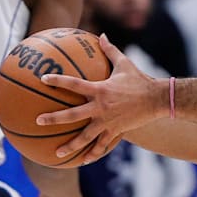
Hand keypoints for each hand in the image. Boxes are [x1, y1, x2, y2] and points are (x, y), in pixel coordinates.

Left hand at [38, 35, 165, 163]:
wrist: (158, 99)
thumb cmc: (140, 80)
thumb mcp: (125, 63)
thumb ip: (110, 50)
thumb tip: (101, 35)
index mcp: (100, 89)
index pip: (74, 84)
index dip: (57, 81)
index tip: (43, 79)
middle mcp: (101, 107)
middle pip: (72, 115)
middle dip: (53, 118)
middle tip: (38, 121)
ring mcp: (107, 121)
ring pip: (85, 136)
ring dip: (70, 145)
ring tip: (57, 152)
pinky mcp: (116, 130)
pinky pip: (102, 144)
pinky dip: (93, 153)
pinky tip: (84, 160)